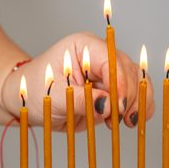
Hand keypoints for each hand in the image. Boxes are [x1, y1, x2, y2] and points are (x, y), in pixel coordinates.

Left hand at [1, 32, 154, 130]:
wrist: (29, 99)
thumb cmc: (36, 90)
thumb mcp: (55, 97)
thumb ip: (82, 100)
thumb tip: (109, 106)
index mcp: (85, 46)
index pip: (111, 61)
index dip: (119, 84)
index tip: (117, 107)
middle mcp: (101, 55)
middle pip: (129, 71)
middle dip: (128, 96)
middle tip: (120, 118)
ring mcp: (109, 71)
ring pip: (138, 82)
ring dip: (137, 103)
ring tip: (128, 122)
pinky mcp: (113, 88)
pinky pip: (135, 95)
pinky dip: (139, 107)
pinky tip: (133, 120)